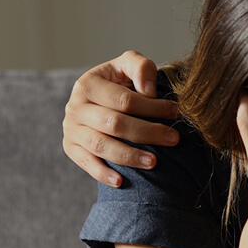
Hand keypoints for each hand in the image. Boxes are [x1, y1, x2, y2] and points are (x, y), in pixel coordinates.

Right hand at [62, 50, 180, 186]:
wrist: (97, 97)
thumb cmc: (120, 81)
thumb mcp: (128, 65)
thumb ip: (140, 68)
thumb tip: (149, 91)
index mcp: (88, 84)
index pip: (124, 100)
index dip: (153, 107)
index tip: (176, 113)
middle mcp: (75, 107)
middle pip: (115, 124)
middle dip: (148, 132)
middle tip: (174, 139)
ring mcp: (71, 129)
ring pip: (101, 146)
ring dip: (129, 156)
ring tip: (154, 162)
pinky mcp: (71, 148)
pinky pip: (86, 163)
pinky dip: (102, 174)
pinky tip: (121, 182)